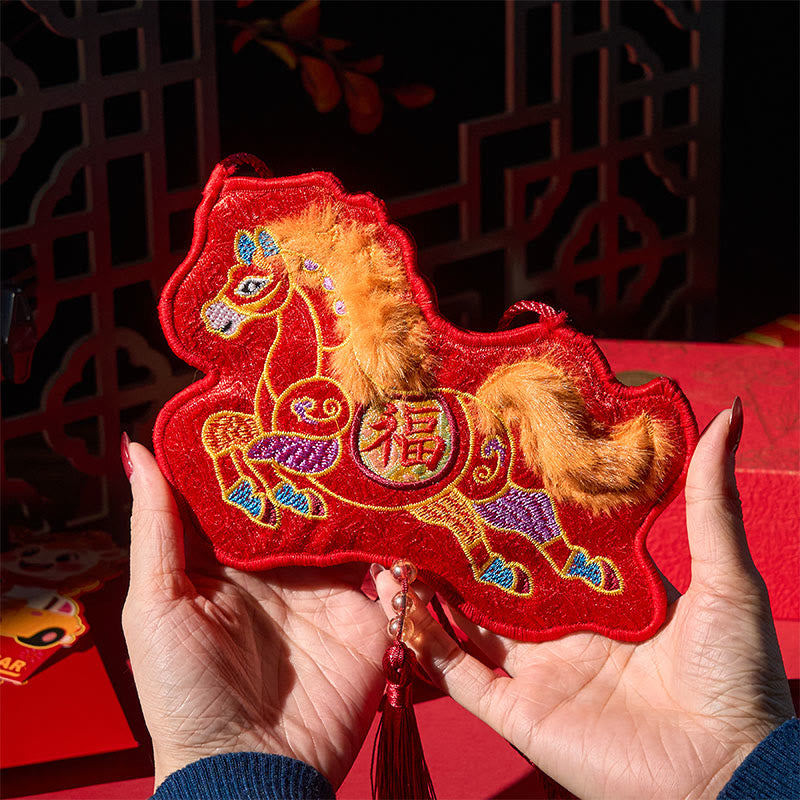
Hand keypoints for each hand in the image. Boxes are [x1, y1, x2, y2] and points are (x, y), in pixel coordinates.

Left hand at [121, 441, 387, 787]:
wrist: (250, 772)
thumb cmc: (185, 690)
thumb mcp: (155, 604)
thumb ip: (155, 527)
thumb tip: (136, 448)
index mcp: (232, 561)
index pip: (249, 492)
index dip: (258, 451)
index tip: (271, 401)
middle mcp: (283, 568)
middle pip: (307, 502)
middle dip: (320, 464)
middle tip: (339, 410)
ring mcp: (329, 589)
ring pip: (352, 527)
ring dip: (364, 495)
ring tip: (379, 443)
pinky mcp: (370, 616)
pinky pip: (390, 571)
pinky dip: (400, 542)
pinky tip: (407, 504)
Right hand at [376, 401, 794, 798]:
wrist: (731, 773)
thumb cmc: (734, 674)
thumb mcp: (725, 574)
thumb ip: (709, 500)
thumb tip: (725, 415)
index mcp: (599, 599)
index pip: (539, 549)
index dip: (507, 517)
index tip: (476, 474)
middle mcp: (559, 633)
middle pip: (492, 584)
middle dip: (455, 551)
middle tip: (421, 506)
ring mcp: (533, 673)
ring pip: (463, 624)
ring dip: (426, 591)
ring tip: (392, 549)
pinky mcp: (515, 711)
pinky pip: (455, 673)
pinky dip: (422, 639)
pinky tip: (396, 601)